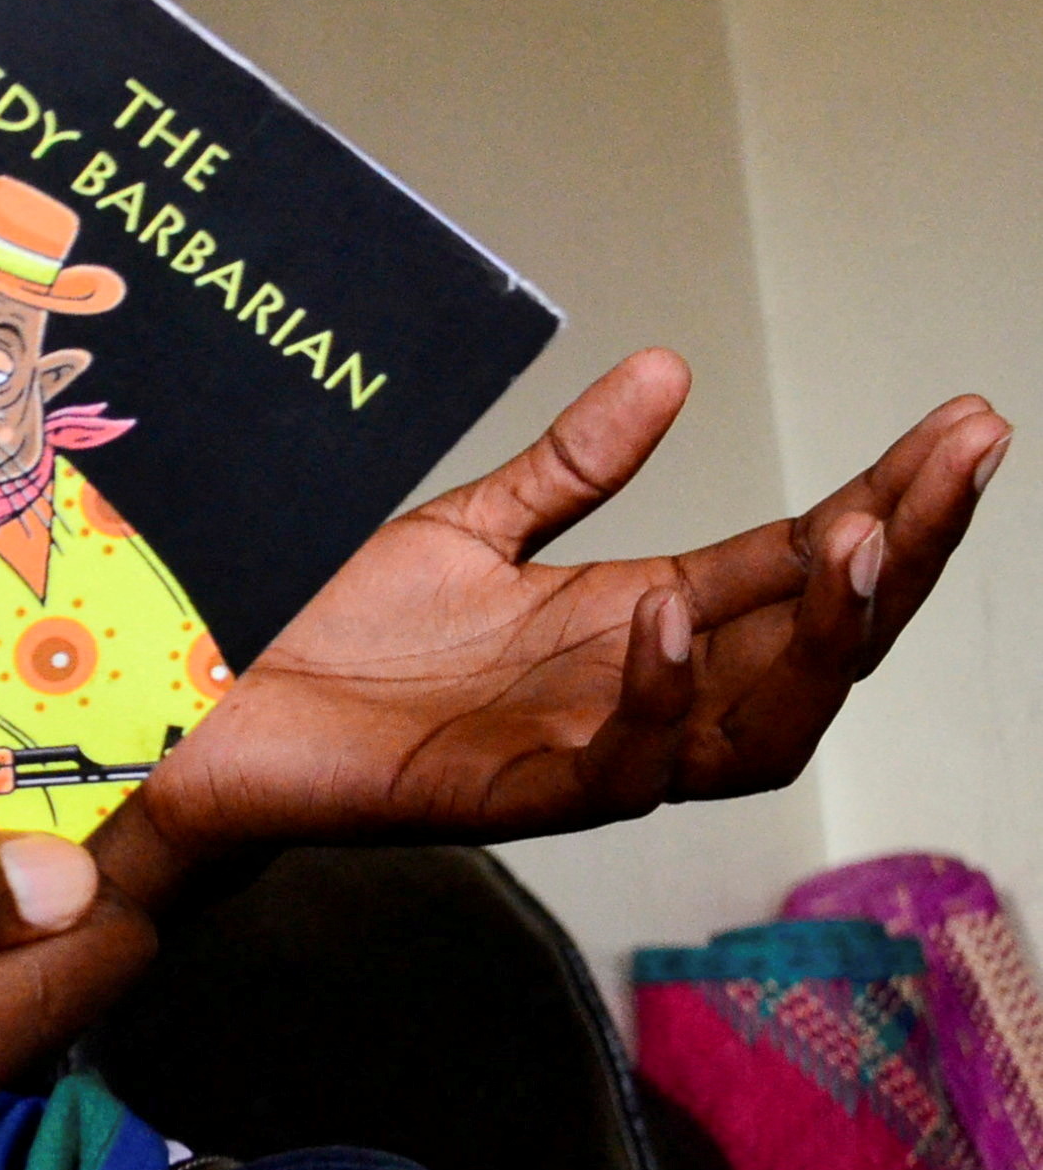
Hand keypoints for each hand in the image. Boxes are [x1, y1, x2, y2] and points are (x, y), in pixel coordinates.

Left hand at [100, 349, 1006, 893]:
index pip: (797, 566)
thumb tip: (671, 368)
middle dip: (896, 563)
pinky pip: (620, 769)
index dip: (887, 505)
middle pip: (815, 650)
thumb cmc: (329, 639)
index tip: (963, 428)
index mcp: (635, 624)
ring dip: (816, 640)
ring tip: (853, 540)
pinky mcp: (507, 800)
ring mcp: (578, 756)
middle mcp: (631, 697)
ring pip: (758, 728)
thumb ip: (572, 466)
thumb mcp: (464, 527)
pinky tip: (672, 612)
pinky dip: (659, 693)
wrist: (206, 714)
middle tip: (954, 470)